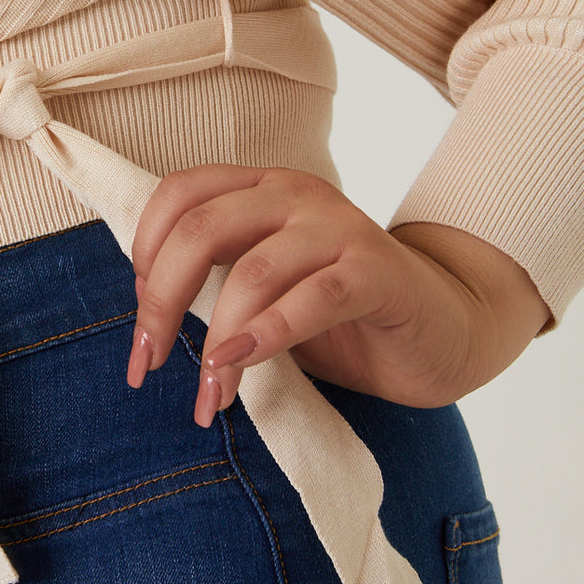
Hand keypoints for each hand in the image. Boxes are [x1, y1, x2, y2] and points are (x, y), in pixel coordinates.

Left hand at [127, 166, 549, 422]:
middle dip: (161, 300)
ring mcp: (339, 229)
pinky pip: (315, 297)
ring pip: (253, 270)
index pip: (180, 194)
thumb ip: (215, 284)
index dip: (145, 252)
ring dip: (216, 339)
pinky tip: (240, 365)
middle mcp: (295, 196)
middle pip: (202, 229)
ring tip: (208, 394)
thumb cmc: (342, 314)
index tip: (140, 319)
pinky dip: (268, 334)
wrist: (442, 328)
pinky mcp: (377, 272)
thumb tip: (148, 318)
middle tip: (148, 363)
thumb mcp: (266, 291)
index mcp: (261, 189)